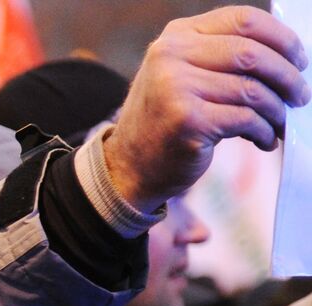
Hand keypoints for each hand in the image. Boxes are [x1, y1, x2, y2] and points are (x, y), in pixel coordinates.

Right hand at [106, 5, 310, 213]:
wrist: (129, 167)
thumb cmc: (167, 121)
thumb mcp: (184, 75)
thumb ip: (221, 56)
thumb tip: (288, 55)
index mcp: (176, 36)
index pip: (243, 20)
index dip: (281, 38)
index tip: (299, 59)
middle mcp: (171, 56)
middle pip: (252, 54)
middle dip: (287, 76)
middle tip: (301, 96)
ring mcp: (175, 88)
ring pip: (252, 90)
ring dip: (276, 110)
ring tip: (279, 124)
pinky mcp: (187, 120)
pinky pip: (245, 119)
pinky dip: (264, 131)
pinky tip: (263, 140)